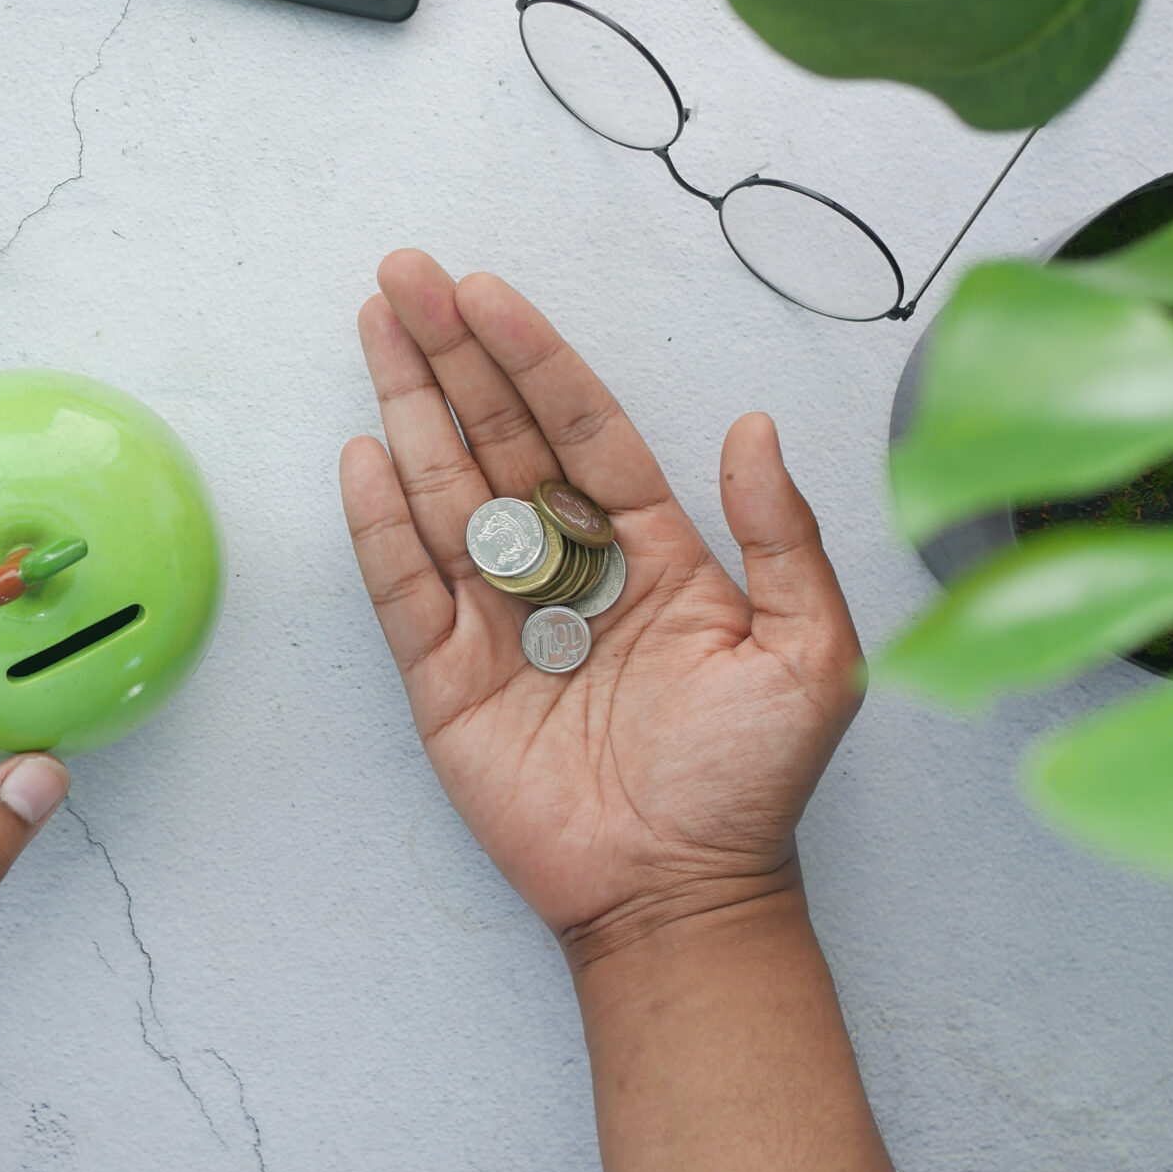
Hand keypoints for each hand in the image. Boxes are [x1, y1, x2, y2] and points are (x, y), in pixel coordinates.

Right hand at [338, 252, 865, 961]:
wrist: (681, 897)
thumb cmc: (752, 784)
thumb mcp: (810, 653)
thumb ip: (782, 537)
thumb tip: (754, 427)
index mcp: (649, 550)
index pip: (580, 428)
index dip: (534, 357)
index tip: (488, 291)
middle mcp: (567, 568)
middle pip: (496, 436)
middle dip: (450, 352)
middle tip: (406, 274)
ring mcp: (499, 618)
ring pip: (444, 490)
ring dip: (407, 405)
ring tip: (375, 325)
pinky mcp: (444, 677)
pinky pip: (404, 586)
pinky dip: (380, 522)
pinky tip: (363, 452)